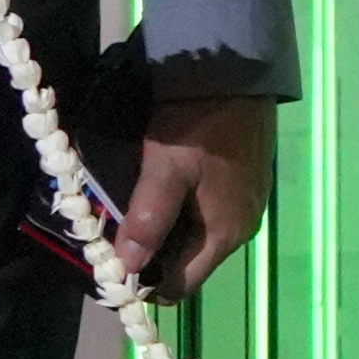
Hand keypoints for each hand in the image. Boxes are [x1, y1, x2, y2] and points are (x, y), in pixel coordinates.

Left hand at [114, 92, 276, 296]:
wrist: (235, 73)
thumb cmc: (197, 126)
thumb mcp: (165, 171)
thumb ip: (148, 221)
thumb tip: (127, 269)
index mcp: (225, 232)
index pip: (183, 285)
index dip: (147, 284)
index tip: (114, 269)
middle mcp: (241, 226)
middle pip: (190, 262)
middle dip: (153, 257)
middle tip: (115, 236)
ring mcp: (245, 203)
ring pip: (197, 237)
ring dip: (166, 232)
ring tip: (132, 212)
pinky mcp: (244, 181)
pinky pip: (207, 214)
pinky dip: (182, 212)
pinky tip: (162, 191)